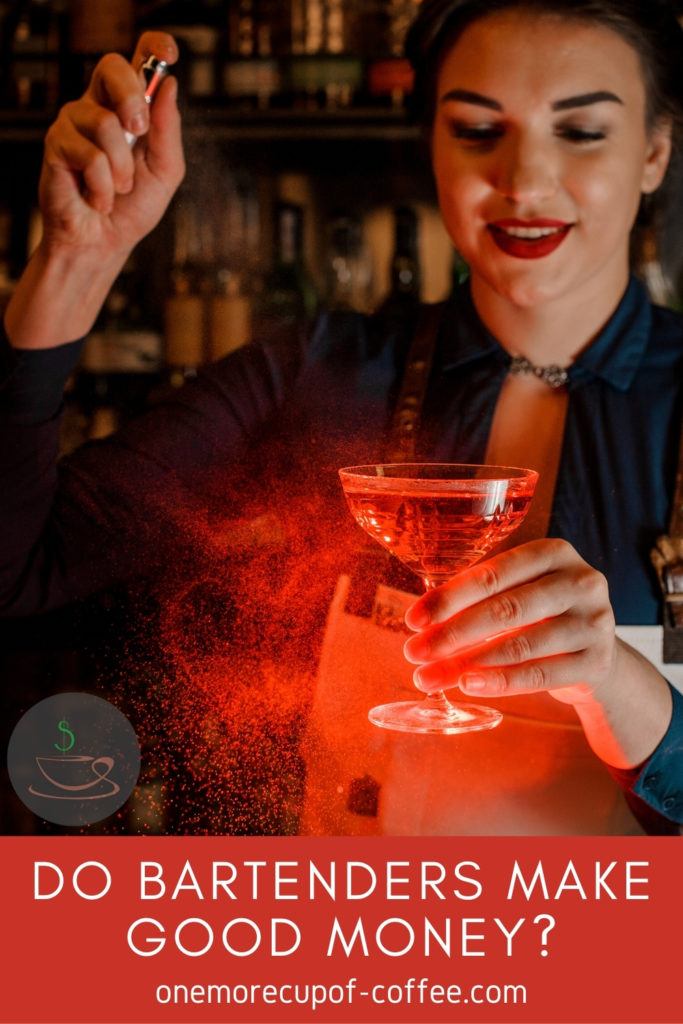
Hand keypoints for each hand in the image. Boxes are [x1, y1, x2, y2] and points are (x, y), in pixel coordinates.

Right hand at [39, 32, 183, 257]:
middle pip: (111, 66)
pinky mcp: (56, 145)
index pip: (136, 62)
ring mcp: (74, 123)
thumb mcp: (165, 171)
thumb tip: (169, 85)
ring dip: (121, 169)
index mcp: (128, 109)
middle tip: (138, 132)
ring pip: (105, 123)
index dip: (152, 48)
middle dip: (132, 97)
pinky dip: (103, 186)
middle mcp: (98, 107)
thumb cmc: (132, 209)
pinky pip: (89, 156)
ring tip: (118, 190)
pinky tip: (97, 198)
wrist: (102, 243)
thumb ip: (167, 130)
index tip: (168, 54)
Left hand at [403, 538, 618, 708]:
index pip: (493, 574)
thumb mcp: (518, 591)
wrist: (595, 654)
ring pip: (520, 645)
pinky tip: (468, 685)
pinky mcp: (598, 662)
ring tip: (430, 677)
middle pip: (505, 609)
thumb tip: (421, 622)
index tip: (413, 620)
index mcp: (553, 553)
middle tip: (414, 653)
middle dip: (452, 634)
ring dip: (467, 663)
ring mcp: (594, 622)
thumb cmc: (542, 615)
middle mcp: (580, 582)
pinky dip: (500, 682)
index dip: (449, 598)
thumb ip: (478, 597)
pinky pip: (539, 675)